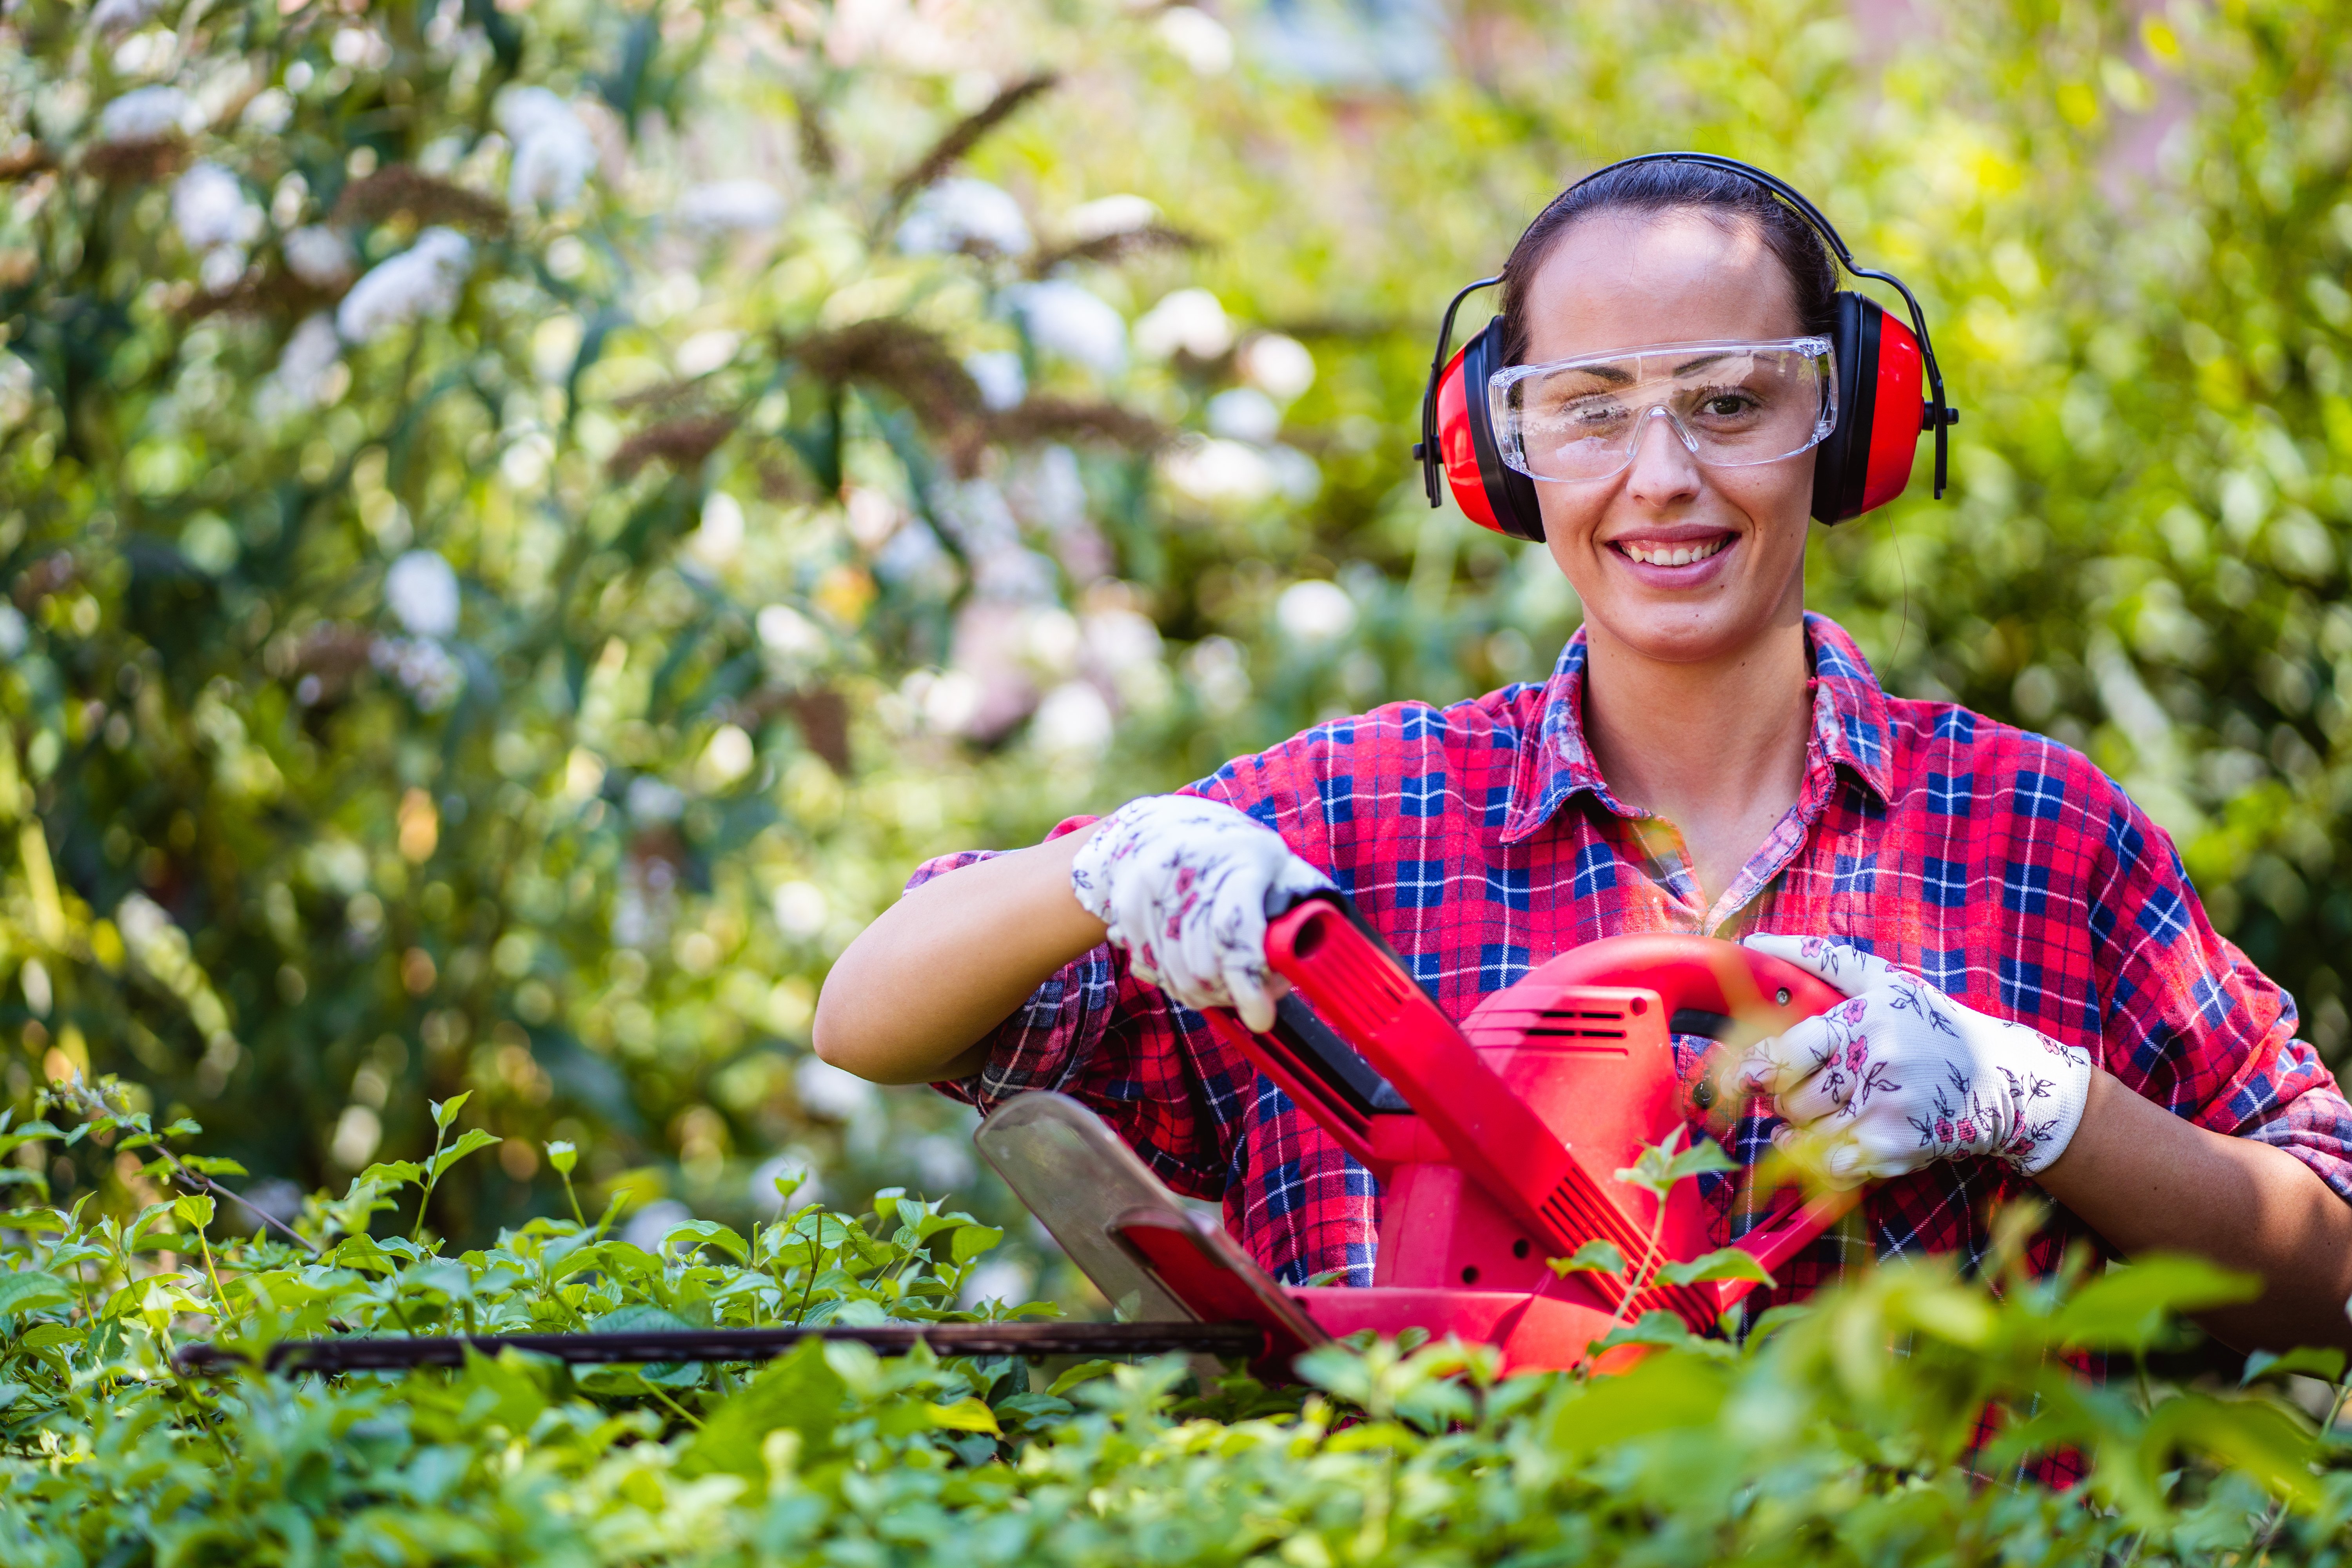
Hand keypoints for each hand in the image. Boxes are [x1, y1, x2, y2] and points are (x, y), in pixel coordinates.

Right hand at [1070, 795, 1334, 1031]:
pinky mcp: (1125, 906)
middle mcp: (1189, 868)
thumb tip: (1319, 954)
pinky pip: (1152, 969)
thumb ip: (1299, 906)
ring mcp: (1150, 888)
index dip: (1247, 979)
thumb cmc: (1234, 853)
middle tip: (1250, 999)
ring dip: (1204, 993)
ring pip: (1177, 974)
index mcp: (1240, 857)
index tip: (1261, 1020)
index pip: (1235, 927)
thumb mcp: (1277, 864)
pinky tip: (1191, 964)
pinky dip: (1175, 980)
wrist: (1159, 826)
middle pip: (1204, 962)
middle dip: (1230, 992)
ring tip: (1225, 983)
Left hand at [1735, 934, 2094, 1185]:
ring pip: (1812, 1134)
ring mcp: (1891, 1107)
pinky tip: (1832, 1148)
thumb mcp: (1883, 981)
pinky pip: (1838, 1166)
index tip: (1744, 1078)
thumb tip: (1756, 944)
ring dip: (1803, 1132)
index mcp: (1867, 1019)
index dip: (1762, 1068)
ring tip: (1818, 1118)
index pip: (1795, 1050)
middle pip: (1796, 1098)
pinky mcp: (1903, 1145)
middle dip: (1787, 1100)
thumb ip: (1819, 959)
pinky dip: (1824, 1163)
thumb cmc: (1931, 1025)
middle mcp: (1879, 1062)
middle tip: (1801, 1093)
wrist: (2002, 1078)